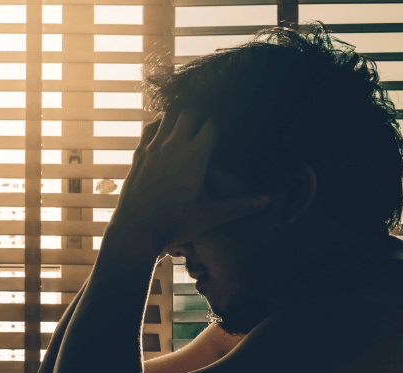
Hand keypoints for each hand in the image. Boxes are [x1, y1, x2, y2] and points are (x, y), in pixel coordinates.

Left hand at [105, 108, 269, 255]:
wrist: (135, 231)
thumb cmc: (174, 224)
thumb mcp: (210, 216)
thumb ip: (239, 206)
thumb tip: (266, 201)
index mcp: (195, 155)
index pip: (213, 123)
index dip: (221, 118)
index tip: (228, 118)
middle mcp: (174, 145)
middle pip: (190, 110)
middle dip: (202, 110)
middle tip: (209, 115)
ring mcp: (153, 147)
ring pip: (168, 114)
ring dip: (180, 113)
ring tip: (190, 117)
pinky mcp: (139, 154)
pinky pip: (150, 128)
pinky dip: (160, 124)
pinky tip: (166, 130)